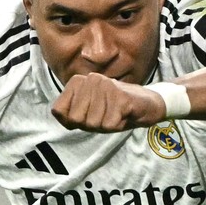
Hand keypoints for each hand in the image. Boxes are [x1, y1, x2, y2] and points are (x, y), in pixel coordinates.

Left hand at [51, 74, 165, 131]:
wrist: (148, 104)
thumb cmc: (114, 110)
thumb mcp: (87, 114)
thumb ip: (69, 114)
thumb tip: (58, 113)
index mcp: (77, 81)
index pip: (58, 111)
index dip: (73, 121)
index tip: (89, 114)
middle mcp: (89, 79)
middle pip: (76, 119)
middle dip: (91, 124)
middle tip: (105, 115)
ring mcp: (105, 86)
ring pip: (93, 123)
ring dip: (106, 125)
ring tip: (115, 113)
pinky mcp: (119, 96)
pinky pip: (108, 125)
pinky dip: (117, 125)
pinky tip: (124, 114)